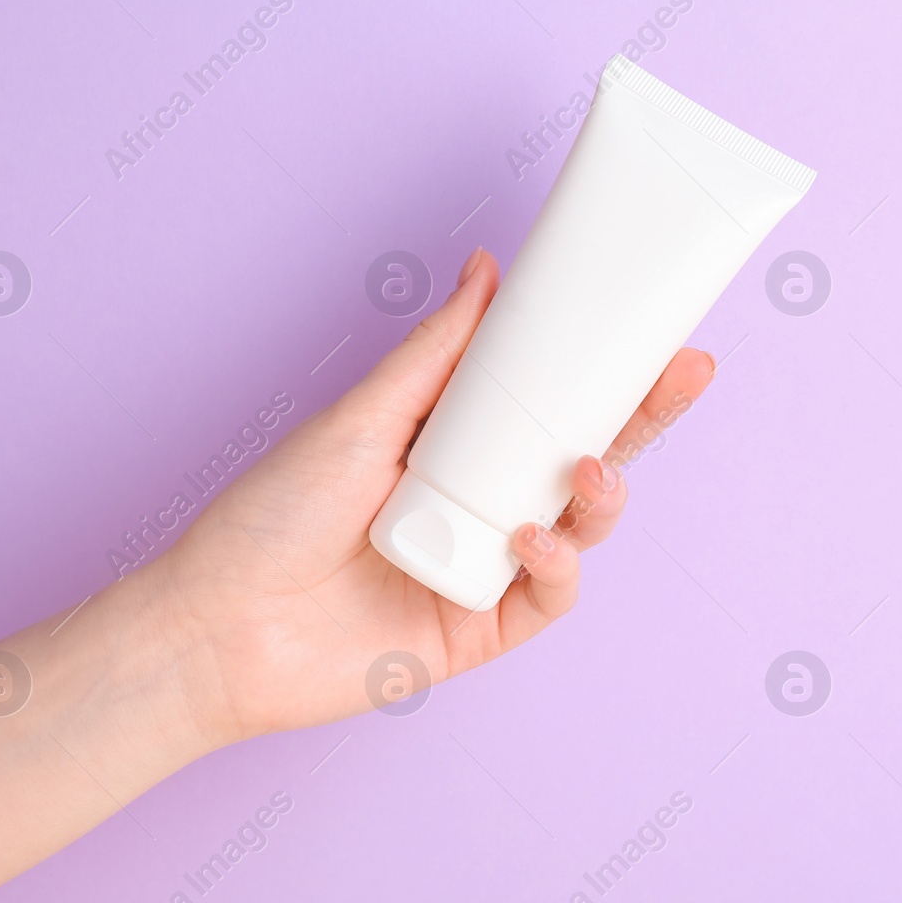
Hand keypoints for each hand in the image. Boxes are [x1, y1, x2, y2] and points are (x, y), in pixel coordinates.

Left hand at [155, 247, 715, 746]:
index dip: (608, 372)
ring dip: (602, 496)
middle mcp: (481, 503)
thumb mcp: (360, 419)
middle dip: (641, 420)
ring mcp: (487, 567)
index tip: (657, 332)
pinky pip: (548, 596)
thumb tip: (487, 273)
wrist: (218, 627)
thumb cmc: (271, 518)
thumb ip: (434, 356)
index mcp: (456, 447)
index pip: (549, 404)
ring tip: (590, 471)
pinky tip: (529, 539)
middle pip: (584, 459)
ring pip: (580, 529)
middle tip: (682, 376)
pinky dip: (554, 566)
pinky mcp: (482, 629)